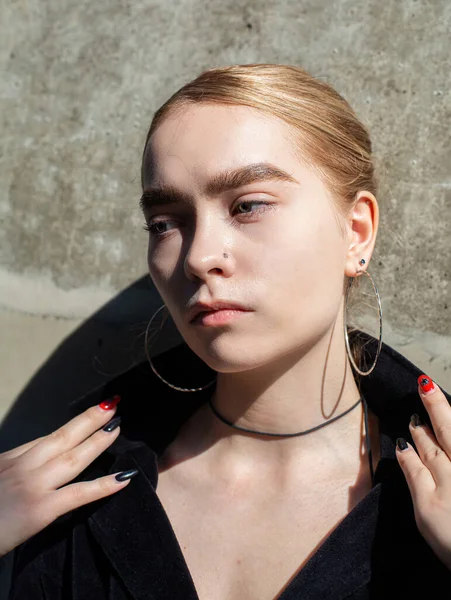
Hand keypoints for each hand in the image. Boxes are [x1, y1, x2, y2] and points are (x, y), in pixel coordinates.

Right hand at [0, 396, 137, 557]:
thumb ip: (8, 474)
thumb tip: (22, 479)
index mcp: (9, 461)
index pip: (45, 440)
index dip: (70, 428)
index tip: (88, 417)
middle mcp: (22, 466)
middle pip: (62, 437)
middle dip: (89, 420)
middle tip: (112, 405)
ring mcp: (34, 485)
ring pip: (73, 457)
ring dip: (99, 440)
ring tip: (118, 426)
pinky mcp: (41, 509)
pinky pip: (78, 494)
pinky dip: (103, 485)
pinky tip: (124, 478)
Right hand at [396, 374, 450, 569]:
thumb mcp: (426, 512)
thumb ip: (414, 474)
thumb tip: (403, 446)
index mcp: (442, 476)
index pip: (426, 449)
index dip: (417, 435)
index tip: (411, 421)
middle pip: (446, 433)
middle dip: (435, 409)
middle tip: (425, 386)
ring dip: (446, 418)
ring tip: (436, 399)